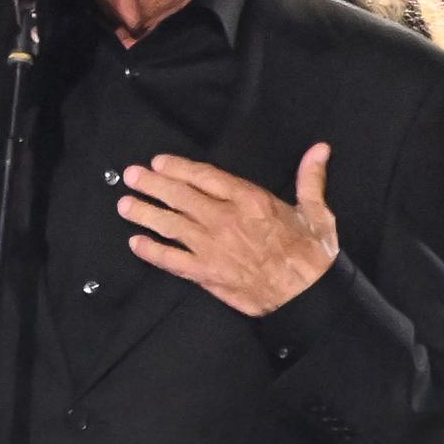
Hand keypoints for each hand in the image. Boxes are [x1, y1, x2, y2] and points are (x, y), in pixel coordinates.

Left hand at [117, 146, 338, 317]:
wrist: (309, 295)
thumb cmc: (312, 254)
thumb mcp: (316, 210)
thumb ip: (310, 178)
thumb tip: (319, 149)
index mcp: (249, 200)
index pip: (205, 176)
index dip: (178, 168)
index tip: (158, 162)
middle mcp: (225, 219)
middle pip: (180, 197)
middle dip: (152, 184)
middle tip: (130, 176)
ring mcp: (212, 247)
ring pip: (170, 225)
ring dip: (145, 214)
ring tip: (125, 205)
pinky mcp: (207, 272)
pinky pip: (172, 260)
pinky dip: (152, 251)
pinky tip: (136, 243)